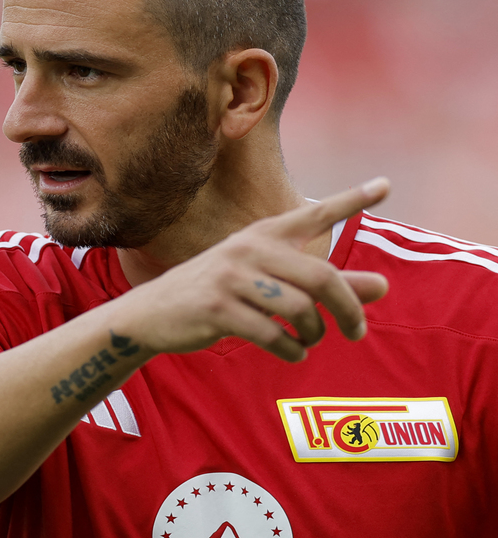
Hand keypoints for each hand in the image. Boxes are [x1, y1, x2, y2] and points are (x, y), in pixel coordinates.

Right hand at [123, 178, 390, 361]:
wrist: (152, 314)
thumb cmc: (219, 295)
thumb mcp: (270, 283)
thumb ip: (328, 286)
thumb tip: (384, 286)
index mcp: (262, 235)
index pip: (314, 214)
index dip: (351, 199)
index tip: (386, 184)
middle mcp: (247, 249)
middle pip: (320, 278)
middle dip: (348, 308)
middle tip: (358, 331)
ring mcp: (229, 278)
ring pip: (298, 309)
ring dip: (314, 334)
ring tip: (310, 341)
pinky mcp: (216, 309)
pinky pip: (272, 334)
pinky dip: (291, 350)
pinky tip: (292, 352)